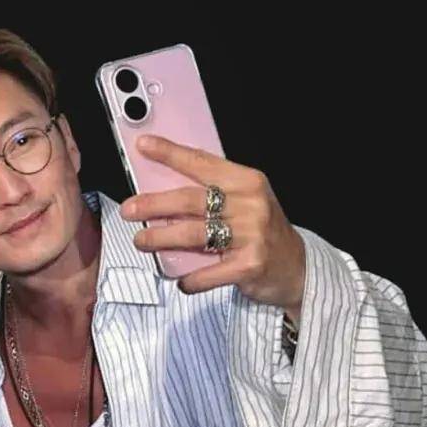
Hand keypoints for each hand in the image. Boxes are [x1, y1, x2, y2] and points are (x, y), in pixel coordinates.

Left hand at [121, 136, 305, 308]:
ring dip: (161, 238)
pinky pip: (208, 273)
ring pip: (193, 234)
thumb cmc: (261, 230)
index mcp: (247, 181)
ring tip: (141, 240)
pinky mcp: (249, 265)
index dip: (170, 153)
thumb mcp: (245, 200)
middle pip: (190, 200)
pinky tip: (180, 280)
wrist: (297, 266)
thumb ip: (214, 192)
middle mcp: (251, 204)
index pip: (202, 162)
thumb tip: (163, 187)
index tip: (143, 146)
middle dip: (154, 204)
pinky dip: (190, 279)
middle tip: (130, 209)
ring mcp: (251, 235)